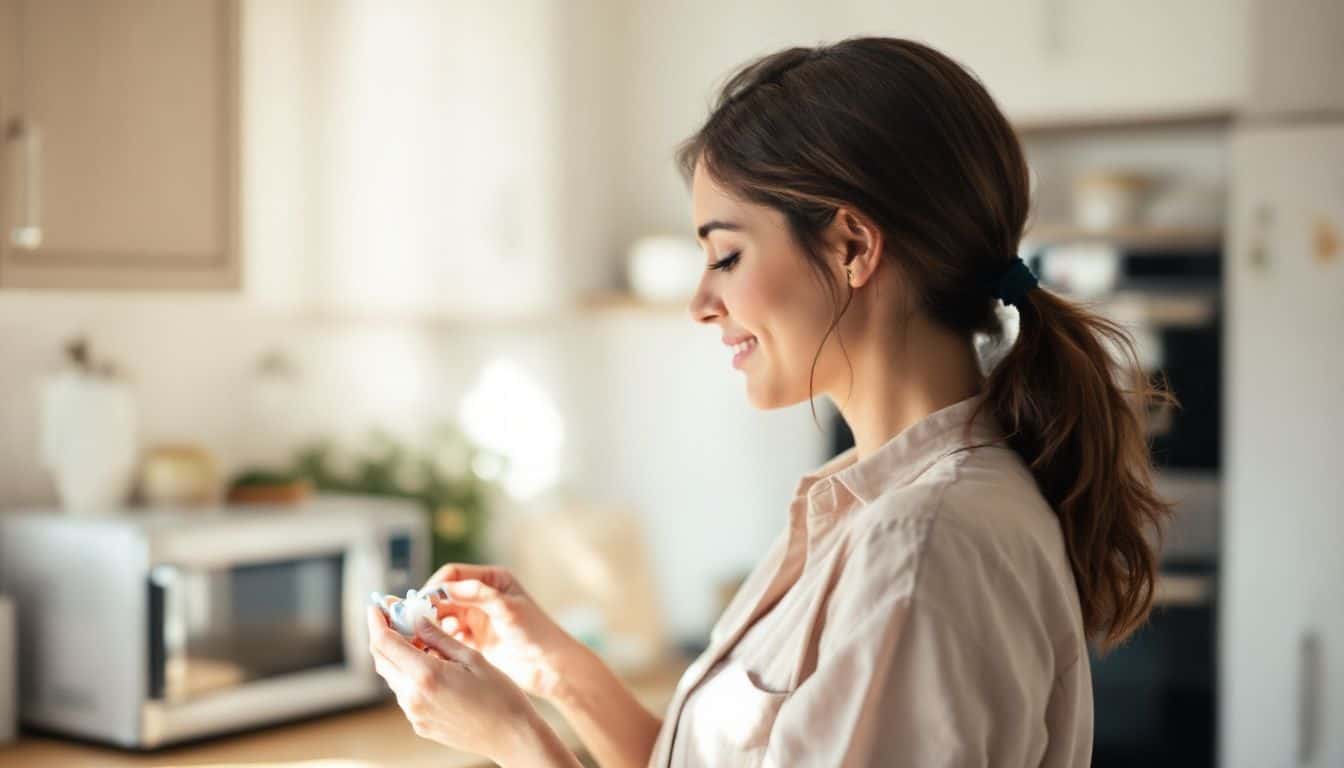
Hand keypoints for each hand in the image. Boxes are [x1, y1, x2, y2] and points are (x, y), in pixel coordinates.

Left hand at [366, 606, 550, 763]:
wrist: (512, 737)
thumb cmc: (499, 696)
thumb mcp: (472, 657)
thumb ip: (439, 638)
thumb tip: (417, 620)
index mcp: (426, 676)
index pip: (384, 643)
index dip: (376, 621)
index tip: (376, 607)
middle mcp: (413, 697)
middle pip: (382, 660)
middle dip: (384, 636)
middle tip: (397, 618)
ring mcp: (414, 714)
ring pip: (393, 677)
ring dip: (399, 656)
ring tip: (422, 642)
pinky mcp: (420, 724)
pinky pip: (406, 694)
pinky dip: (410, 675)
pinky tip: (432, 666)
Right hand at [422, 564, 587, 700]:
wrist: (550, 668)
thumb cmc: (537, 633)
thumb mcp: (508, 609)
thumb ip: (479, 595)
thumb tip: (445, 587)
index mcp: (492, 579)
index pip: (453, 574)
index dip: (435, 586)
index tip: (420, 602)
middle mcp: (481, 596)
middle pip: (443, 595)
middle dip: (428, 607)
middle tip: (413, 622)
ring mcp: (475, 618)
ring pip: (442, 616)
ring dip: (431, 625)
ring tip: (426, 637)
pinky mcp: (472, 640)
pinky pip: (446, 635)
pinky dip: (437, 640)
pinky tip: (435, 649)